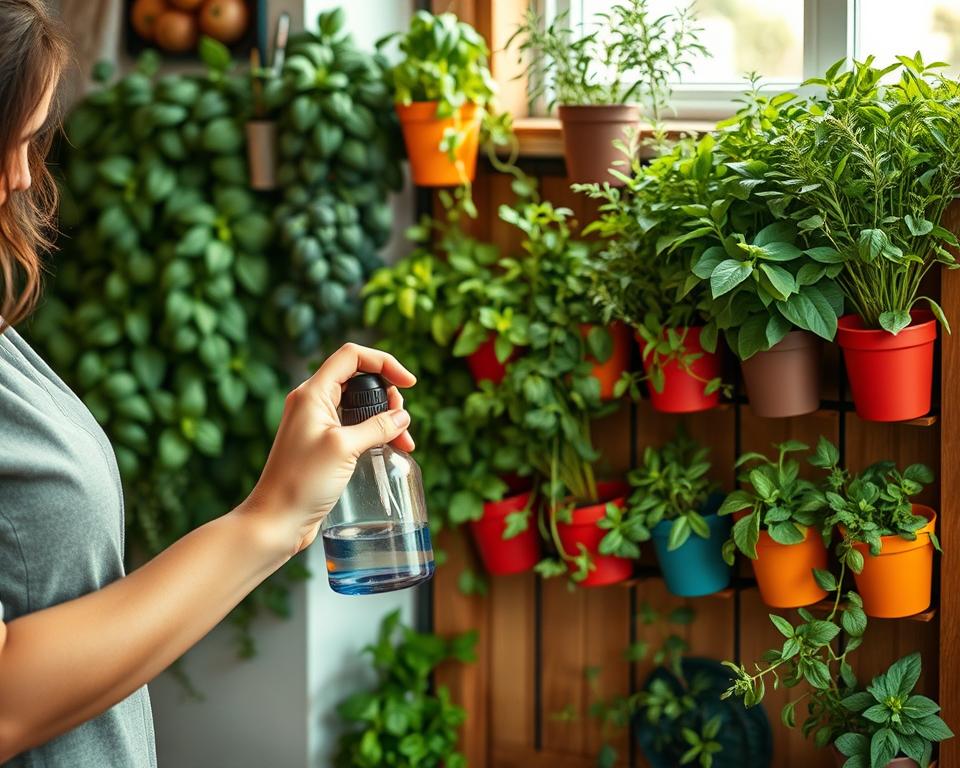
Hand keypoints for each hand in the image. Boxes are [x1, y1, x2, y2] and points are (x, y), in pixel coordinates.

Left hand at [241, 343, 415, 557]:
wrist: (276, 519)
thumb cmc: (301, 482)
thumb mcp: (344, 448)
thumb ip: (376, 427)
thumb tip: (402, 416)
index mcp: (312, 392)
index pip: (352, 356)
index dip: (384, 362)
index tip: (408, 383)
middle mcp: (312, 402)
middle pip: (358, 378)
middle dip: (387, 394)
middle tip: (401, 420)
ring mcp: (317, 424)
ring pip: (359, 405)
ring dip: (384, 417)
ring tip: (403, 441)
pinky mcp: (322, 444)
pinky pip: (353, 427)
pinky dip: (374, 433)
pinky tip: (389, 449)